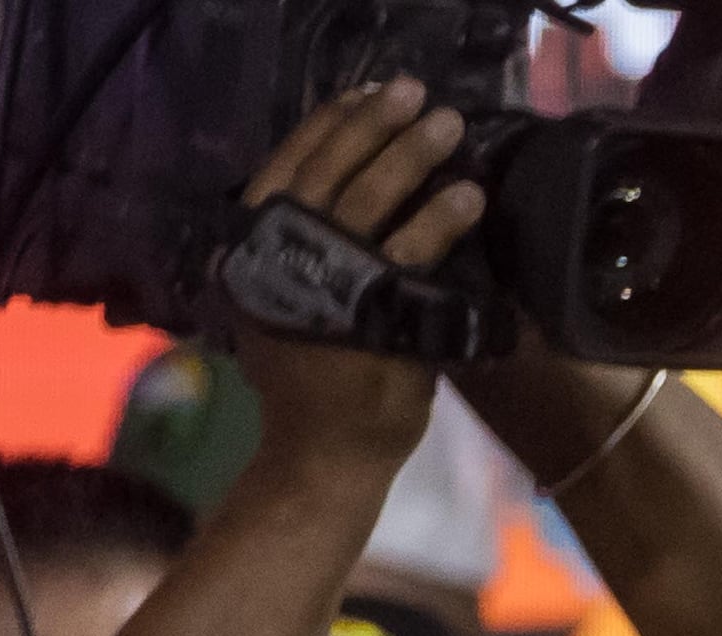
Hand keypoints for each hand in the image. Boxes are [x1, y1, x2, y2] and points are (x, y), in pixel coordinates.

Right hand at [236, 79, 485, 476]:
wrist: (322, 455)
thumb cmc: (312, 382)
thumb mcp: (286, 304)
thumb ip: (304, 252)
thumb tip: (346, 190)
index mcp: (255, 251)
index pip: (286, 168)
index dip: (329, 126)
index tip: (365, 94)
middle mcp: (281, 259)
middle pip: (328, 173)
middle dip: (376, 127)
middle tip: (416, 98)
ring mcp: (324, 285)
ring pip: (367, 202)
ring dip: (411, 157)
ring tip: (448, 129)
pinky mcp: (370, 315)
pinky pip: (410, 254)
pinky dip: (439, 220)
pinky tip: (467, 197)